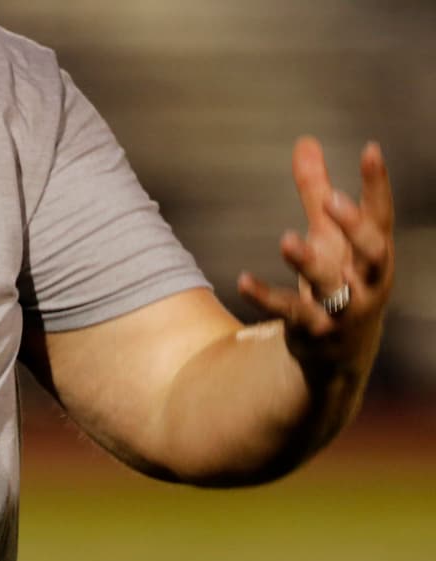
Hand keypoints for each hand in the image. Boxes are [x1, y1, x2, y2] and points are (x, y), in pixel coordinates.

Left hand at [238, 137, 394, 374]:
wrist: (337, 355)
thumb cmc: (338, 281)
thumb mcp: (328, 236)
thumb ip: (315, 191)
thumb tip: (305, 142)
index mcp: (372, 255)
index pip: (381, 217)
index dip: (378, 185)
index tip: (370, 150)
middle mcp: (368, 282)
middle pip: (372, 252)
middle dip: (354, 227)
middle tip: (331, 200)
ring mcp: (344, 310)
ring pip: (330, 285)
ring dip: (309, 262)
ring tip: (286, 240)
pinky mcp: (315, 331)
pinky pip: (290, 313)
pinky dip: (266, 297)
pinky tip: (241, 280)